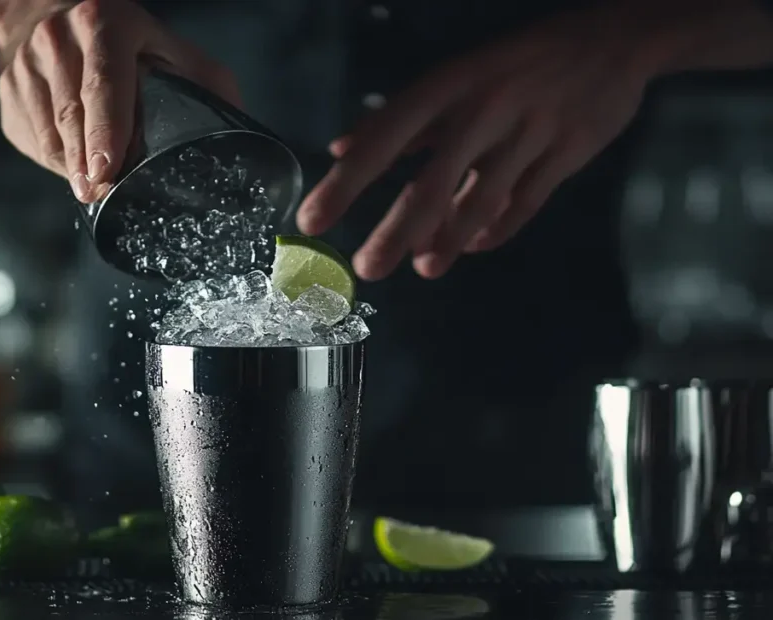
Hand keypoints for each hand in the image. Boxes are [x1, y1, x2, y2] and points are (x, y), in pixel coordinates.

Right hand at [0, 0, 240, 201]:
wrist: (45, 8)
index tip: (106, 171)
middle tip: (100, 193)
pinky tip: (74, 159)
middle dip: (88, 166)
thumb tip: (239, 136)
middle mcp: (56, 37)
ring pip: (47, 136)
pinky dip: (55, 160)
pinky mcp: (4, 91)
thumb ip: (203, 81)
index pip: (103, 83)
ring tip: (92, 182)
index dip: (106, 131)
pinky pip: (30, 141)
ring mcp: (22, 64)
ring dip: (72, 169)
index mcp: (102, 22)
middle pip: (71, 118)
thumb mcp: (166, 44)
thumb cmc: (124, 38)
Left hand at [296, 4, 660, 280]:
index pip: (385, 137)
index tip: (314, 219)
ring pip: (482, 198)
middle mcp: (485, 107)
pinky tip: (471, 246)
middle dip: (396, 229)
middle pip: (433, 180)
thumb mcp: (455, 77)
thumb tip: (342, 148)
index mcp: (449, 85)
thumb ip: (400, 119)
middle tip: (367, 266)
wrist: (615, 40)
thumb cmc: (517, 63)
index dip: (347, 181)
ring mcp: (531, 131)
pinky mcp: (568, 153)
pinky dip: (496, 229)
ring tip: (424, 269)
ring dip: (448, 239)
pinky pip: (527, 202)